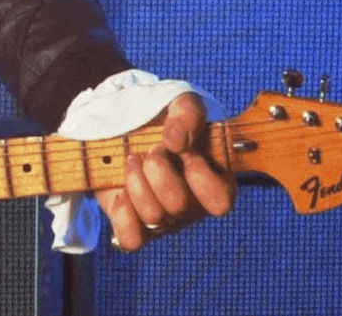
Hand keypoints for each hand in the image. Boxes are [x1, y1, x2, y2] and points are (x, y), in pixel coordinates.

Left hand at [94, 93, 234, 250]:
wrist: (125, 125)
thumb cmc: (164, 117)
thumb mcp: (182, 102)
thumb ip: (188, 114)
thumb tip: (176, 141)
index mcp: (216, 181)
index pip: (220, 201)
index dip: (200, 176)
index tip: (185, 150)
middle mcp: (193, 206)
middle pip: (179, 206)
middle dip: (159, 170)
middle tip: (152, 151)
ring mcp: (165, 220)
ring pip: (152, 216)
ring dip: (136, 180)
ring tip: (133, 160)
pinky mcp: (136, 228)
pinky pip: (131, 238)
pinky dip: (122, 212)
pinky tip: (121, 190)